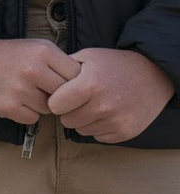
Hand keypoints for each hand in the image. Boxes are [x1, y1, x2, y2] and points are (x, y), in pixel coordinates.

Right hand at [0, 38, 82, 123]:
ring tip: (25, 91)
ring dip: (42, 105)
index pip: (78, 78)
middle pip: (66, 96)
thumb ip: (60, 63)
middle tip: (44, 89)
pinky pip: (33, 118)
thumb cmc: (11, 55)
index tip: (64, 83)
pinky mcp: (10, 107)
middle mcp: (33, 69)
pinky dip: (27, 112)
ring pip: (50, 110)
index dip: (74, 83)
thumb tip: (87, 87)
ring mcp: (21, 89)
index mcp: (43, 51)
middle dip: (59, 96)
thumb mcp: (36, 48)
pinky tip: (15, 99)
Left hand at [47, 48, 173, 142]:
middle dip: (67, 111)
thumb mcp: (87, 56)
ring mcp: (115, 121)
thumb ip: (64, 68)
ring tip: (90, 104)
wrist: (151, 76)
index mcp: (89, 85)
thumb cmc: (113, 64)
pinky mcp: (125, 133)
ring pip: (81, 130)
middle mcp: (102, 106)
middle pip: (66, 120)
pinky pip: (98, 136)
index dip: (55, 100)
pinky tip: (103, 113)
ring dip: (81, 120)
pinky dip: (97, 127)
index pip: (55, 106)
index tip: (59, 95)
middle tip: (76, 100)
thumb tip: (43, 78)